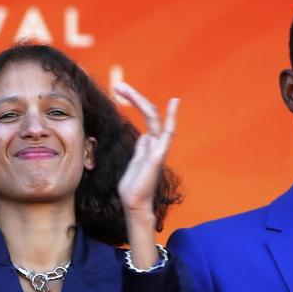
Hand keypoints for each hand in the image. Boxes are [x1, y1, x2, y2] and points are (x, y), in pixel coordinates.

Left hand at [114, 83, 177, 216]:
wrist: (134, 205)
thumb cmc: (133, 188)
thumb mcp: (134, 162)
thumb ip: (141, 149)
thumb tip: (144, 137)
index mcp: (149, 144)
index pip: (147, 117)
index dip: (137, 101)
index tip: (121, 90)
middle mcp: (156, 144)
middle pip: (150, 113)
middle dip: (134, 97)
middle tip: (118, 85)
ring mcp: (158, 149)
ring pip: (154, 118)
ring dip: (139, 101)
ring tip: (123, 88)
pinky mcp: (157, 157)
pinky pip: (167, 134)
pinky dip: (172, 117)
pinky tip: (174, 103)